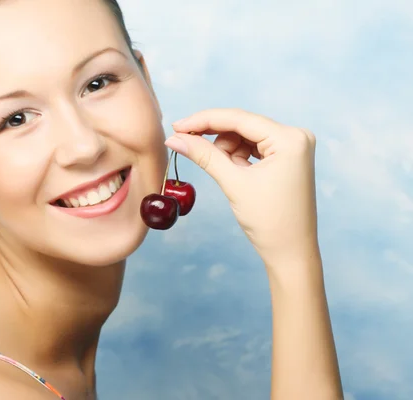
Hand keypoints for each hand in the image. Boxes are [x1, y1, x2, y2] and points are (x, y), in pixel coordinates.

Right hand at [165, 108, 318, 265]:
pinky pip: (254, 148)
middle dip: (215, 137)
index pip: (239, 119)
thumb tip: (174, 138)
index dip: (204, 120)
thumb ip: (204, 155)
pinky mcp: (287, 159)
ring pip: (246, 137)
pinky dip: (237, 157)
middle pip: (243, 125)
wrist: (290, 252)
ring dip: (226, 150)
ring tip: (223, 173)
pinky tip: (231, 172)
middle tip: (186, 144)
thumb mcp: (234, 183)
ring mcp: (293, 148)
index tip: (177, 126)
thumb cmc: (270, 221)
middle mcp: (296, 136)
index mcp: (290, 138)